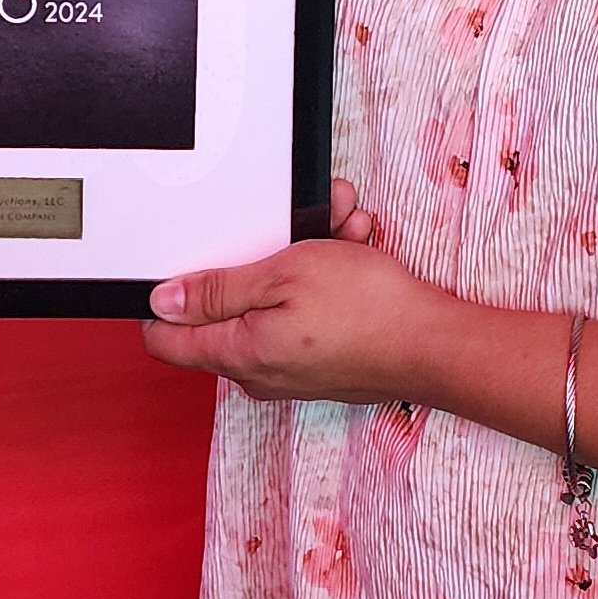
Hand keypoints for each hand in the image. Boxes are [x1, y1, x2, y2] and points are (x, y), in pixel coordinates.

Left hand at [141, 182, 453, 403]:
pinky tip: (351, 250)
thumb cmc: (367, 308)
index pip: (166, 340)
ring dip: (300, 261)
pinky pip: (304, 317)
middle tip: (287, 227)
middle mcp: (259, 371)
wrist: (433, 344)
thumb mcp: (284, 274)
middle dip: (256, 259)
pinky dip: (323, 283)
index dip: (166, 299)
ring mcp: (291, 371)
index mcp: (239, 353)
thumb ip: (218, 291)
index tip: (188, 262)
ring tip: (337, 229)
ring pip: (274, 304)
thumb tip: (163, 303)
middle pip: (229, 310)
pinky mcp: (320, 364)